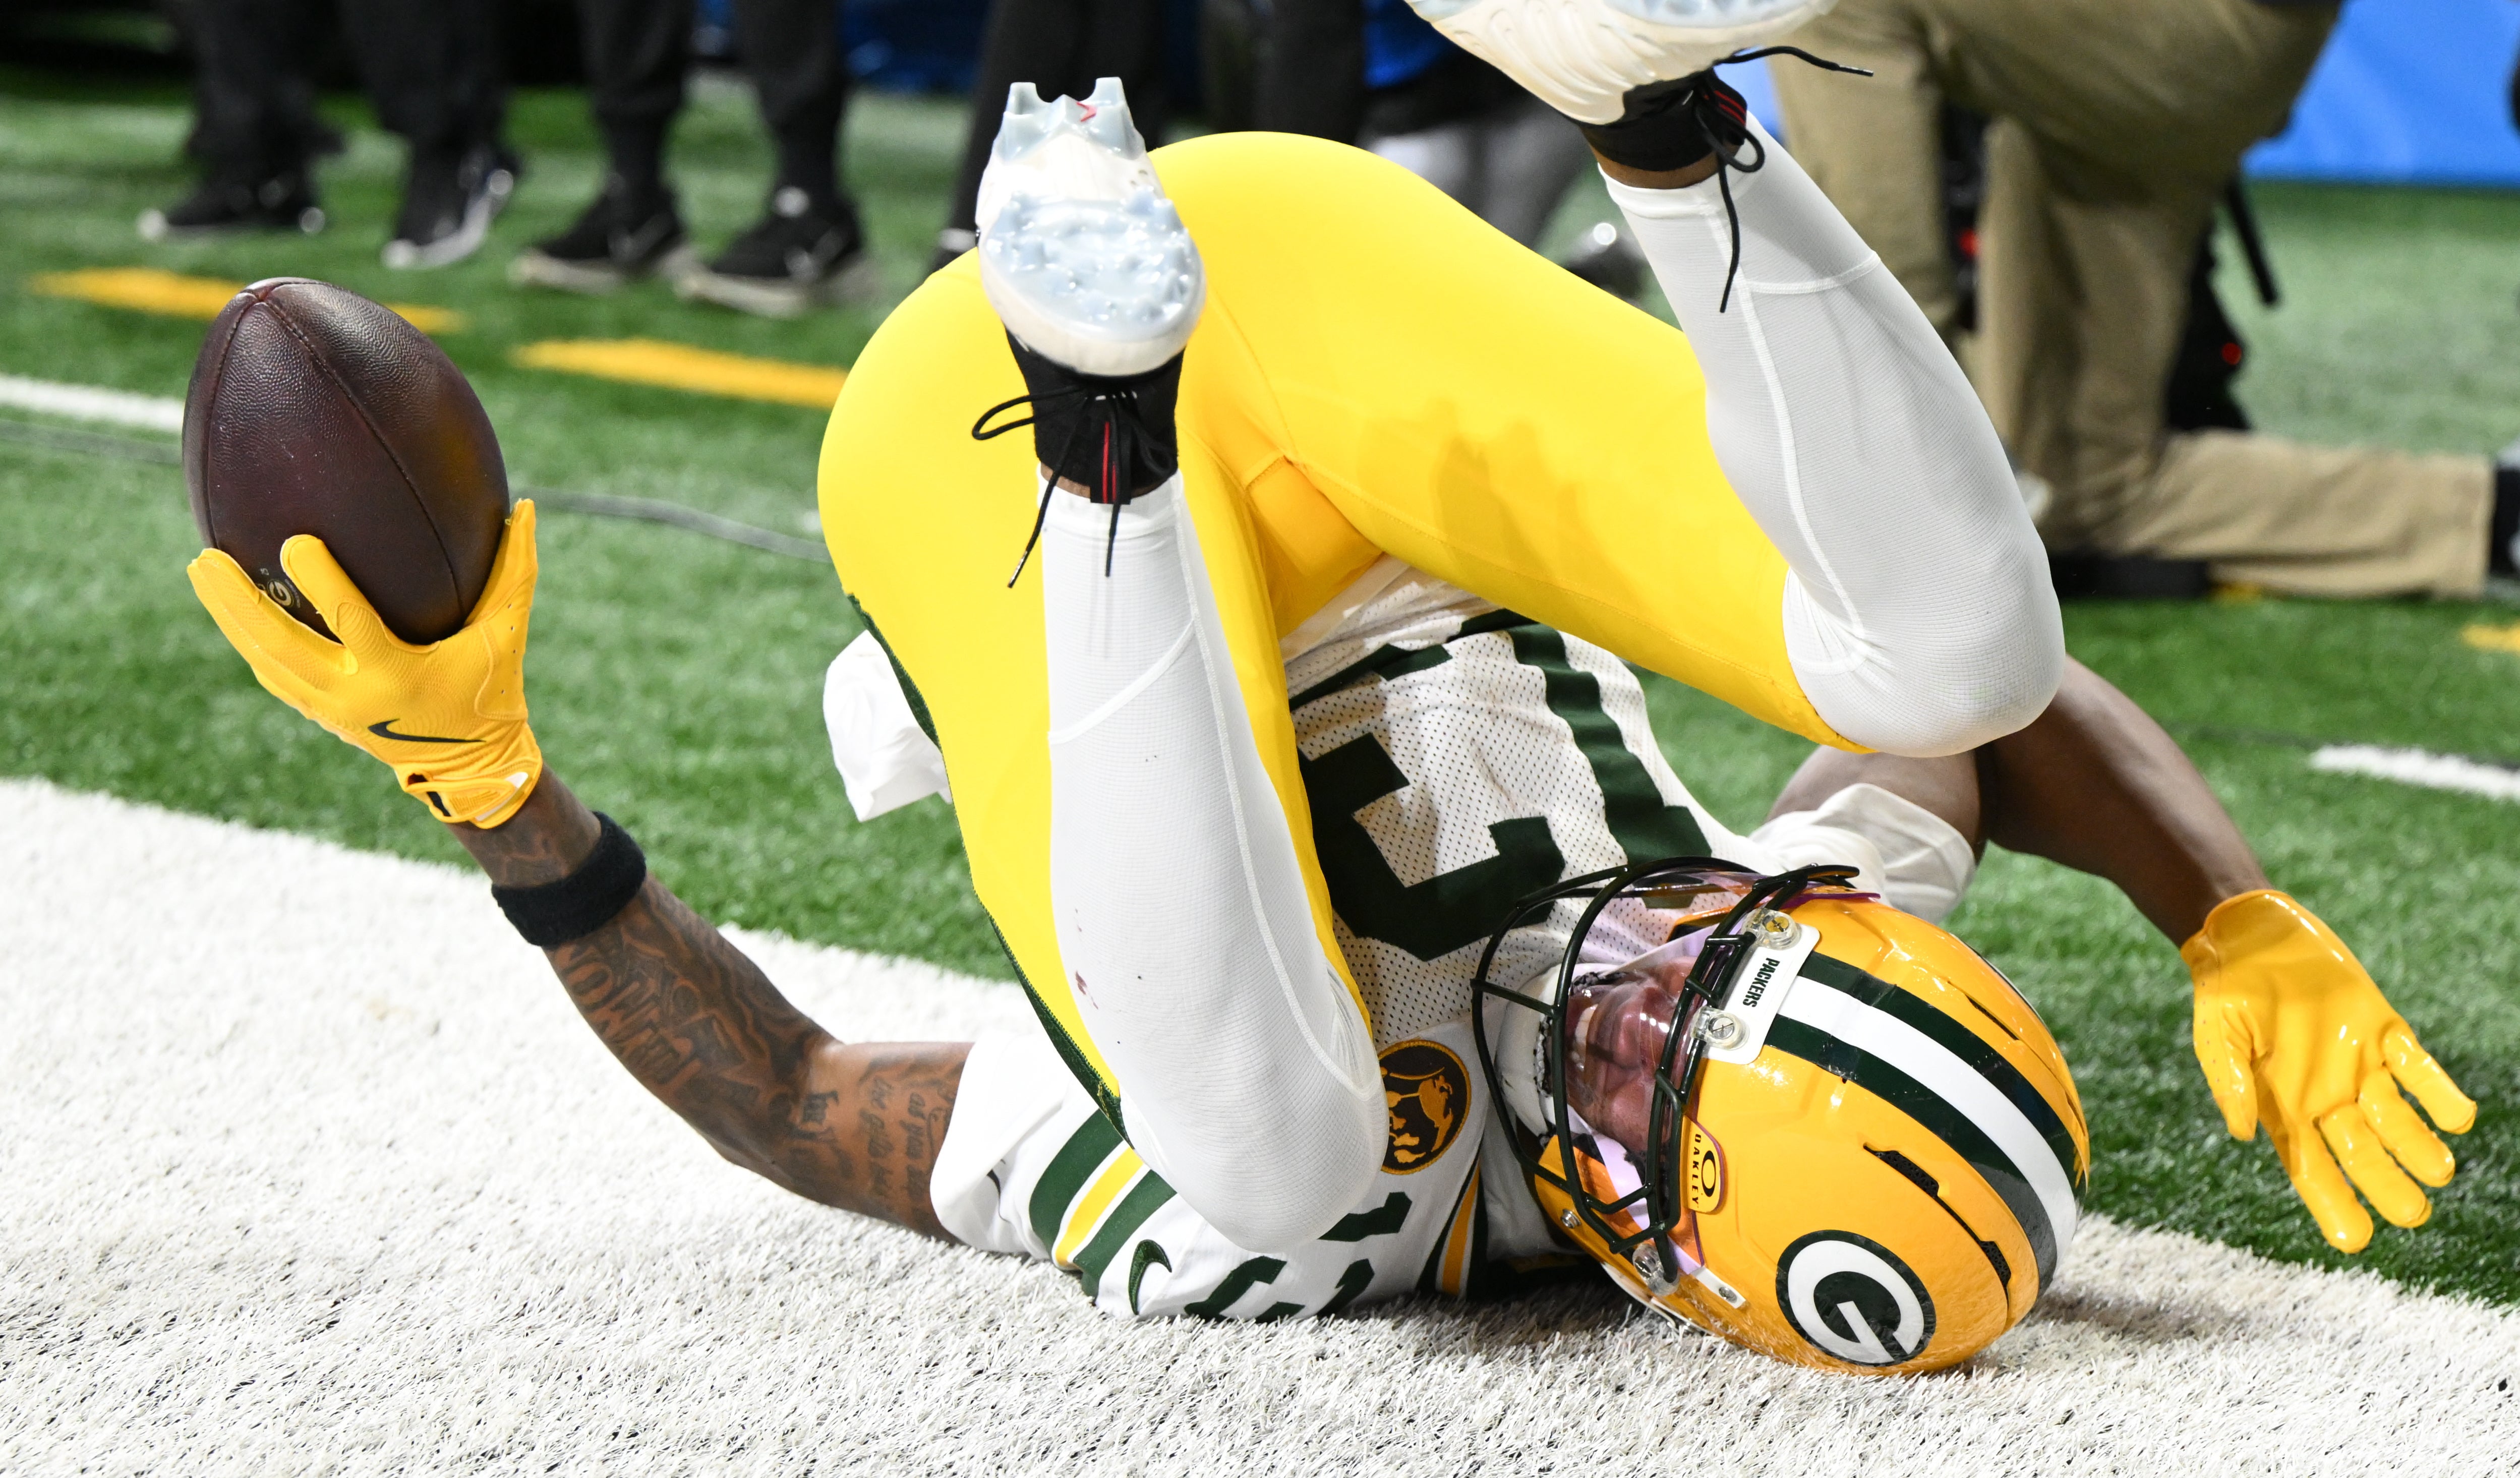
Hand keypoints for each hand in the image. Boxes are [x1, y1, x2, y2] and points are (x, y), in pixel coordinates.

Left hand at [187, 501, 543, 826]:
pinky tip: (227, 607)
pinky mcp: (320, 714)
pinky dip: (247, 640)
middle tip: (204, 557)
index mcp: (398, 674)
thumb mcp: (508, 634)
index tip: (294, 541)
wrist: (470, 766)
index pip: (349, 623)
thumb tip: (529, 506)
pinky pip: (271, 673)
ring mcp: (329, 709)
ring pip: (263, 659)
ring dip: (227, 616)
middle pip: (278, 646)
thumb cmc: (492, 690)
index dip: (320, 583)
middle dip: (237, 602)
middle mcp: (353, 695)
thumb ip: (516, 572)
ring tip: (200, 568)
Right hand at [2184, 890, 2475, 1252]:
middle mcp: (2327, 1097)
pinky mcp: (2386, 1033)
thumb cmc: (2225, 990)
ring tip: (2439, 1171)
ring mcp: (2360, 1067)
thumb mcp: (2216, 1034)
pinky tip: (2459, 1118)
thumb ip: (2227, 1080)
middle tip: (2413, 1214)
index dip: (2333, 1205)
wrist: (2254, 936)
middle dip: (2387, 1187)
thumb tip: (2240, 1132)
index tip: (2355, 1240)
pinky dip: (2439, 1095)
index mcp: (2283, 1108)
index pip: (2310, 1169)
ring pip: (2397, 1122)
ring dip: (2418, 1147)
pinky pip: (2420, 1071)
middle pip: (2363, 1155)